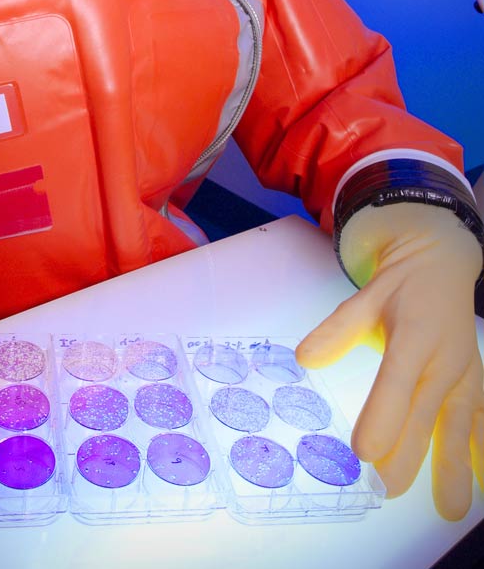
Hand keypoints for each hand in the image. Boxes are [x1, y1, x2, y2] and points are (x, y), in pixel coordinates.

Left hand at [296, 203, 483, 519]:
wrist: (442, 262)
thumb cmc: (399, 286)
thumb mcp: (365, 297)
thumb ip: (338, 330)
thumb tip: (304, 357)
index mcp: (413, 334)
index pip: (395, 380)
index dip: (382, 415)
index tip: (364, 451)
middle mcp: (443, 358)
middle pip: (425, 411)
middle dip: (408, 453)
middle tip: (387, 488)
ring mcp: (465, 373)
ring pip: (460, 424)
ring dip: (454, 465)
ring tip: (448, 508)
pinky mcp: (477, 382)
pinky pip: (482, 420)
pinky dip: (481, 451)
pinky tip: (481, 484)